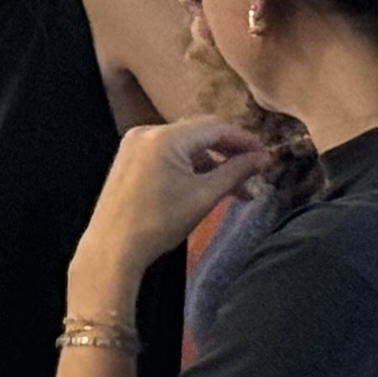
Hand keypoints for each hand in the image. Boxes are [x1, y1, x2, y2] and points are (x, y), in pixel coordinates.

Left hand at [80, 117, 269, 286]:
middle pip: (200, 133)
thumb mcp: (204, 196)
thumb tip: (263, 158)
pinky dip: (189, 167)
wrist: (111, 249)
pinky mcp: (129, 160)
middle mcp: (146, 132)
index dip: (245, 141)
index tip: (266, 157)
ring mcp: (134, 145)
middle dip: (230, 154)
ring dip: (212, 163)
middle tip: (254, 175)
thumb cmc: (159, 223)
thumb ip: (236, 172)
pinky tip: (208, 186)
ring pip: (185, 146)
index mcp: (165, 137)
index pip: (216, 127)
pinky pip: (167, 154)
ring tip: (237, 190)